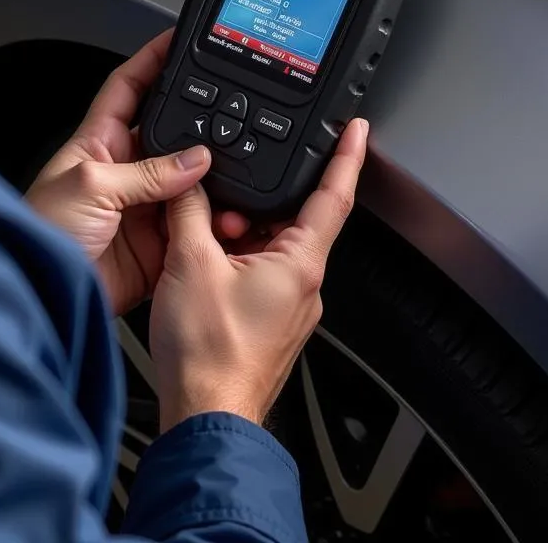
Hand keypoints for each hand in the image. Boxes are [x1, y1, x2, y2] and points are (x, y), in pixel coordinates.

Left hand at [26, 30, 250, 315]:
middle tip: (227, 119)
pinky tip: (226, 218)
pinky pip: (194, 227)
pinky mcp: (156, 245)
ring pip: (190, 183)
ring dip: (212, 182)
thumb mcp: (90, 185)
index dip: (152, 60)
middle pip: (170, 135)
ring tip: (231, 178)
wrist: (43, 295)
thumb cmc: (41, 232)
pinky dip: (213, 224)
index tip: (178, 39)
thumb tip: (194, 158)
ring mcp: (142, 209)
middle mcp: (124, 172)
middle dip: (199, 127)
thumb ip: (145, 171)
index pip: (129, 87)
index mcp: (98, 143)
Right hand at [148, 118, 367, 432]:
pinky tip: (204, 259)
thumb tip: (190, 181)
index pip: (335, 196)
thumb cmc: (210, 357)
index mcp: (300, 263)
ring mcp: (288, 305)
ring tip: (206, 230)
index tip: (357, 129)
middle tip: (226, 191)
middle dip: (261, 198)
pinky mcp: (269, 321)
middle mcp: (303, 284)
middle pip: (293, 218)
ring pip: (272, 246)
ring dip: (242, 230)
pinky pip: (259, 271)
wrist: (207, 417)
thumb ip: (191, 211)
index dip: (347, 157)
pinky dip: (236, 255)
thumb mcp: (190, 264)